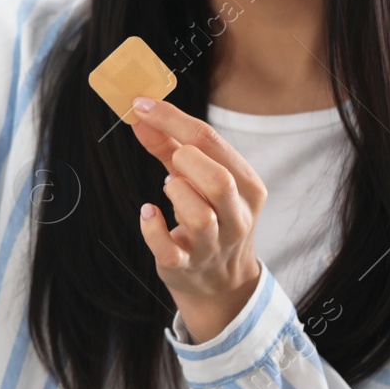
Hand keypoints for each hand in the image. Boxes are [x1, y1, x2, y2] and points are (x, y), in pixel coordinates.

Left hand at [130, 95, 267, 342]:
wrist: (222, 284)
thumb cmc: (210, 217)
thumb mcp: (198, 180)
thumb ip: (170, 148)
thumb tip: (141, 116)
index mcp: (247, 186)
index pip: (212, 143)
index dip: (172, 119)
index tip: (141, 104)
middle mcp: (237, 216)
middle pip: (218, 179)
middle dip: (187, 161)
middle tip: (174, 160)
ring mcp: (215, 245)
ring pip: (199, 215)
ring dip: (175, 193)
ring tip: (169, 189)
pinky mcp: (187, 266)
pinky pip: (168, 248)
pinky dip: (152, 228)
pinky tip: (149, 214)